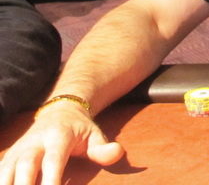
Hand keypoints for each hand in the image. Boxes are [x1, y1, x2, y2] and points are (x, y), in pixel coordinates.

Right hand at [0, 103, 124, 184]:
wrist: (60, 111)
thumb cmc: (80, 129)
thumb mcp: (95, 134)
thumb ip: (103, 147)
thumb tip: (117, 153)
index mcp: (58, 136)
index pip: (53, 161)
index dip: (51, 181)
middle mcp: (34, 142)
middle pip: (24, 167)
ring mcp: (18, 151)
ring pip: (6, 172)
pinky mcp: (7, 158)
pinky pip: (0, 174)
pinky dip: (2, 184)